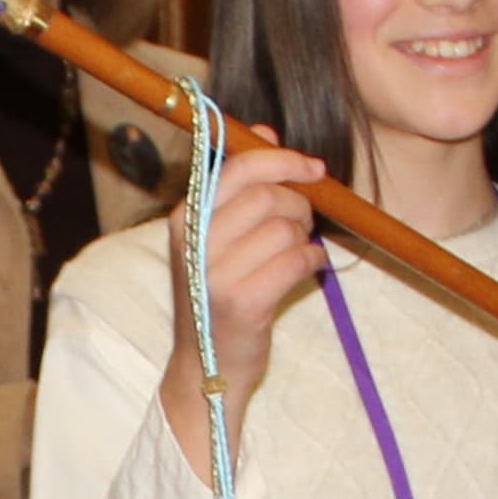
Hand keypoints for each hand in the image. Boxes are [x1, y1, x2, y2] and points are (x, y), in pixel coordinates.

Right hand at [152, 146, 332, 470]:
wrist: (205, 367)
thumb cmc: (218, 295)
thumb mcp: (217, 236)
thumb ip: (238, 184)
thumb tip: (264, 131)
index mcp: (185, 219)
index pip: (238, 168)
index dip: (283, 160)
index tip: (313, 168)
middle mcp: (195, 243)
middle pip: (267, 196)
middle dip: (299, 202)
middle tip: (305, 220)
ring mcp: (217, 275)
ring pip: (286, 228)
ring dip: (305, 236)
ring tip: (300, 249)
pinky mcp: (245, 303)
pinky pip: (297, 261)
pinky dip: (312, 261)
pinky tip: (308, 269)